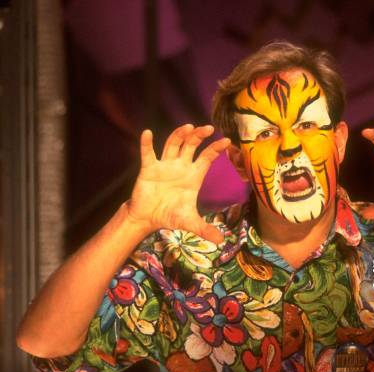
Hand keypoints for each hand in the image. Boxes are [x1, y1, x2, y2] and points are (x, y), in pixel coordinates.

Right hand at [126, 124, 230, 242]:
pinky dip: (147, 143)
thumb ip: (204, 229)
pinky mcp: (149, 168)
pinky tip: (148, 133)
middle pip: (191, 146)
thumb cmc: (170, 215)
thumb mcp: (189, 222)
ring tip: (188, 127)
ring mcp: (165, 165)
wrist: (148, 218)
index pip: (207, 158)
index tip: (226, 140)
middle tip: (208, 128)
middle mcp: (181, 167)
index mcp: (193, 176)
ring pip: (173, 144)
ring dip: (179, 135)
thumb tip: (220, 241)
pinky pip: (148, 153)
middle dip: (199, 136)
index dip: (215, 149)